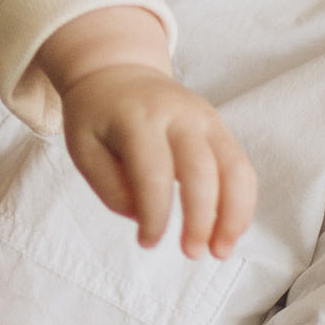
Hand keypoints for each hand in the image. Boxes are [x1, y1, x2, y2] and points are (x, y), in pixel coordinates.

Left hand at [57, 64, 255, 255]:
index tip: (148, 243)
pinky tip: (229, 230)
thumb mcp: (83, 147)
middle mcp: (177, 114)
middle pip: (201, 169)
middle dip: (201, 217)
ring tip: (221, 251)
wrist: (119, 70)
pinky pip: (240, 166)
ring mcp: (205, 118)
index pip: (153, 172)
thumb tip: (143, 217)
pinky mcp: (220, 127)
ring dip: (234, 214)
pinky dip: (241, 202)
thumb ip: (110, 186)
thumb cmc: (97, 115)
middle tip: (191, 253)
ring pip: (234, 167)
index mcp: (137, 117)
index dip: (155, 214)